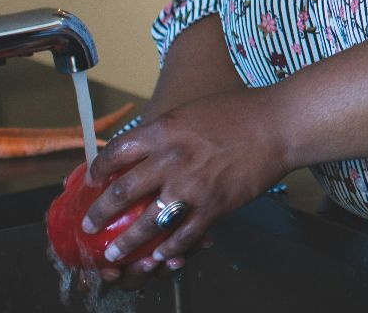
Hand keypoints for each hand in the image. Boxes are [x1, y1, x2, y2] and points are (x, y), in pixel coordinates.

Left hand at [80, 88, 286, 287]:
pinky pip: (184, 235)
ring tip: (114, 254)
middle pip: (122, 193)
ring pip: (147, 224)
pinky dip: (169, 250)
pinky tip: (160, 257)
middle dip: (100, 214)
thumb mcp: (192, 111)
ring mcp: (191, 187)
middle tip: (90, 226)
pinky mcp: (214, 206)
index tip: (91, 180)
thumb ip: (166, 132)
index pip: (116, 153)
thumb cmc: (240, 112)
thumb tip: (146, 150)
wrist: (278, 126)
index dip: (98, 169)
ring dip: (127, 243)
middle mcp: (171, 160)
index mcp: (163, 132)